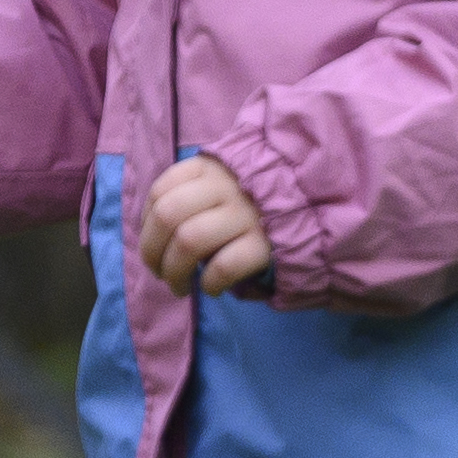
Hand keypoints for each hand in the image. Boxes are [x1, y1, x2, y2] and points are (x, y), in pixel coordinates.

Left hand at [140, 153, 273, 296]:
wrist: (313, 205)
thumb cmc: (253, 201)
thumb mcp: (220, 183)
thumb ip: (190, 196)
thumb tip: (153, 237)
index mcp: (207, 168)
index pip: (159, 192)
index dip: (145, 224)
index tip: (151, 245)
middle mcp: (224, 186)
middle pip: (167, 216)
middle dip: (152, 251)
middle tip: (158, 273)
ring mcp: (246, 213)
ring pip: (189, 240)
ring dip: (175, 271)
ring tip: (180, 287)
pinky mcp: (266, 243)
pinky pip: (224, 265)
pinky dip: (210, 282)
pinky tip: (211, 289)